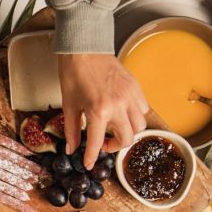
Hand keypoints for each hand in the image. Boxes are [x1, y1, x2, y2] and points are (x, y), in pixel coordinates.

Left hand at [58, 54, 148, 168]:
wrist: (84, 48)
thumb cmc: (73, 74)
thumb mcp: (68, 105)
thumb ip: (71, 129)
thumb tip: (71, 148)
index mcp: (98, 110)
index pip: (97, 143)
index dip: (92, 157)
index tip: (89, 164)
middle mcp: (118, 105)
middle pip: (127, 139)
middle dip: (115, 147)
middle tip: (103, 144)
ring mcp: (130, 95)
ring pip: (140, 126)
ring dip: (128, 132)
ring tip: (114, 128)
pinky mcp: (136, 87)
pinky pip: (143, 109)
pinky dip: (135, 116)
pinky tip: (122, 113)